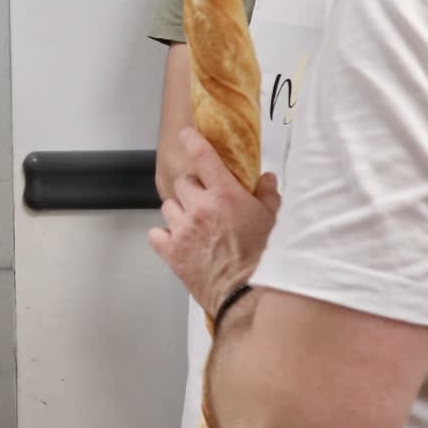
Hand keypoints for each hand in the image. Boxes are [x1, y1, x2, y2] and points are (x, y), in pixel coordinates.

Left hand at [148, 128, 281, 314]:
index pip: (203, 157)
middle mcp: (200, 207)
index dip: (192, 141)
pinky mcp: (171, 252)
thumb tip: (266, 178)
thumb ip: (267, 195)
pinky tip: (177, 241)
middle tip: (204, 202)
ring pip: (168, 206)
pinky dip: (164, 236)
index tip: (185, 134)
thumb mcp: (271, 221)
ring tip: (193, 224)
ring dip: (179, 212)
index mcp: (225, 195)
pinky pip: (156, 233)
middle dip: (192, 189)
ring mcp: (182, 229)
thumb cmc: (262, 257)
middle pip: (183, 183)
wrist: (247, 293)